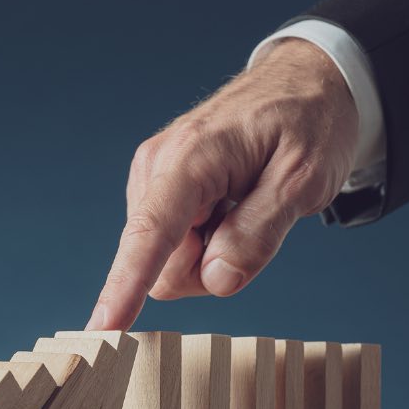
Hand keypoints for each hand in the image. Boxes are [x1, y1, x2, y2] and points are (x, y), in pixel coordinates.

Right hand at [86, 38, 359, 330]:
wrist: (305, 81)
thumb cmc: (307, 122)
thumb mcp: (304, 180)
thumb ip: (259, 233)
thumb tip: (216, 280)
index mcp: (190, 159)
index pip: (151, 236)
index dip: (124, 287)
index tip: (100, 328)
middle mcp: (157, 168)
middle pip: (163, 265)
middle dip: (208, 268)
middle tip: (257, 227)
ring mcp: (154, 178)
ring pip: (167, 260)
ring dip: (210, 253)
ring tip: (246, 208)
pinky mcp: (159, 188)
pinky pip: (173, 244)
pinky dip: (207, 240)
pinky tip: (231, 207)